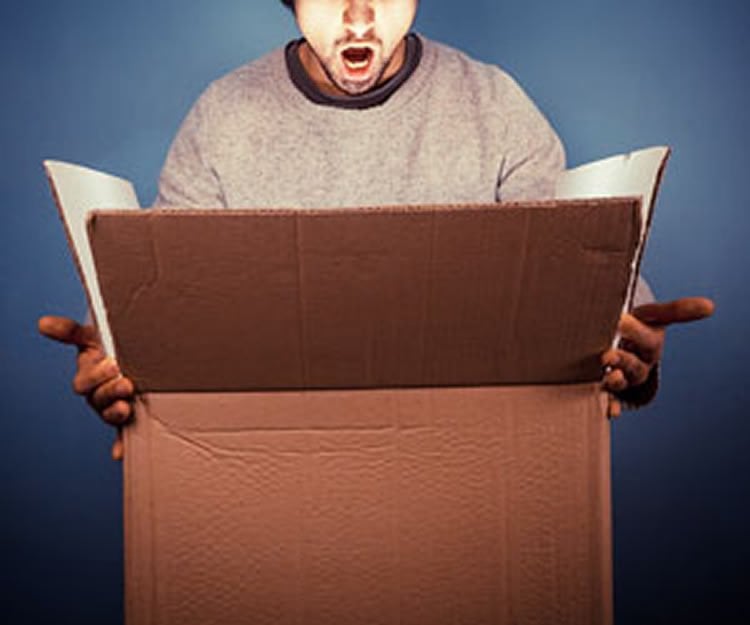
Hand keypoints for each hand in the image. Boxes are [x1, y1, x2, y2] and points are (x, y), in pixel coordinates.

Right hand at [38, 315, 134, 459]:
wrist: (139, 354)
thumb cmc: (113, 345)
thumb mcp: (94, 335)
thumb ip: (70, 331)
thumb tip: (43, 324)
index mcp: (90, 375)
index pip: (85, 382)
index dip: (96, 376)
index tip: (112, 364)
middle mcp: (99, 394)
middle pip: (98, 400)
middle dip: (110, 391)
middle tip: (126, 382)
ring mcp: (113, 406)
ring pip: (110, 416)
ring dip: (116, 413)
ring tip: (127, 405)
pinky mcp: (130, 418)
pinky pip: (122, 435)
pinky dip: (119, 446)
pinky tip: (118, 454)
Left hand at [601, 297, 714, 417]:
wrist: (622, 341)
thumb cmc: (638, 326)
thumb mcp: (653, 315)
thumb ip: (675, 310)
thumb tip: (710, 306)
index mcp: (650, 345)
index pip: (648, 340)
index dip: (635, 331)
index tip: (621, 319)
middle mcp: (639, 364)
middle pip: (634, 366)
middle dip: (622, 361)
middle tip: (608, 356)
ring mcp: (624, 378)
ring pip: (623, 383)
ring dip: (616, 383)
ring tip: (609, 377)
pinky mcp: (609, 389)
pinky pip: (612, 400)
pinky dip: (611, 406)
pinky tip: (611, 411)